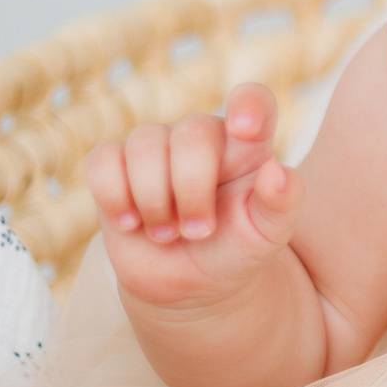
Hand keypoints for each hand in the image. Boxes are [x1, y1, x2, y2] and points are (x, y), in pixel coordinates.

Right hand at [85, 83, 304, 312]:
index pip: (254, 100)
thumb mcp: (268, 235)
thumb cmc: (236, 250)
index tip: (244, 130)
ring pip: (145, 144)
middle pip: (192, 133)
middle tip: (199, 232)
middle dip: (191, 190)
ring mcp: (157, 147)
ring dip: (154, 200)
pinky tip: (130, 224)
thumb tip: (278, 172)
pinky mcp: (116, 165)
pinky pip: (103, 160)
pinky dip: (113, 196)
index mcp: (247, 145)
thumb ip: (283, 203)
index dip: (248, 106)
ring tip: (168, 236)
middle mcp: (202, 137)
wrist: (190, 286)